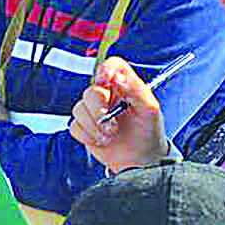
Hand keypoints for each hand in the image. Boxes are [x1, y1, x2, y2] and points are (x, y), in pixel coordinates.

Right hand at [69, 56, 167, 174]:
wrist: (141, 158)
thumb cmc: (148, 131)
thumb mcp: (150, 108)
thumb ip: (135, 88)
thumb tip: (118, 75)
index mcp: (123, 85)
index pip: (111, 66)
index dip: (106, 70)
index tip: (106, 81)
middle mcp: (107, 95)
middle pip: (90, 91)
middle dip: (99, 109)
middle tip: (112, 123)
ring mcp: (93, 111)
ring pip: (79, 109)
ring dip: (94, 126)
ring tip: (110, 135)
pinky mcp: (84, 127)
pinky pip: (74, 126)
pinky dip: (88, 136)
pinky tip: (102, 141)